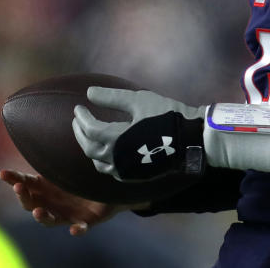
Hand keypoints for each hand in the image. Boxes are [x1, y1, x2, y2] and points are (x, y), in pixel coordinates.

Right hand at [0, 169, 135, 234]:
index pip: (26, 184)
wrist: (109, 191)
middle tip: (19, 188)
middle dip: (23, 197)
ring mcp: (67, 214)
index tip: (2, 173)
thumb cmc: (81, 178)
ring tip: (38, 212)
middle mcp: (52, 203)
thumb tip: (47, 134)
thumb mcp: (67, 165)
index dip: (14, 179)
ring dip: (42, 217)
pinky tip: (74, 229)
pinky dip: (77, 229)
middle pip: (31, 204)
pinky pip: (80, 227)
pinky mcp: (85, 221)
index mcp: (46, 188)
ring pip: (50, 220)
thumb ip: (56, 157)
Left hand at [72, 87, 205, 181]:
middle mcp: (115, 158)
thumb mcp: (140, 100)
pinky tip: (105, 151)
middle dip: (80, 133)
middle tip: (78, 121)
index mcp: (115, 139)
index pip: (90, 128)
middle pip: (88, 147)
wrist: (191, 138)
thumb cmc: (166, 115)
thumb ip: (112, 98)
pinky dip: (102, 160)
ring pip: (97, 162)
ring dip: (89, 148)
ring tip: (88, 135)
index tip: (79, 107)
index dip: (82, 117)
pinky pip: (110, 170)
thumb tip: (89, 93)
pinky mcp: (133, 175)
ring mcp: (124, 170)